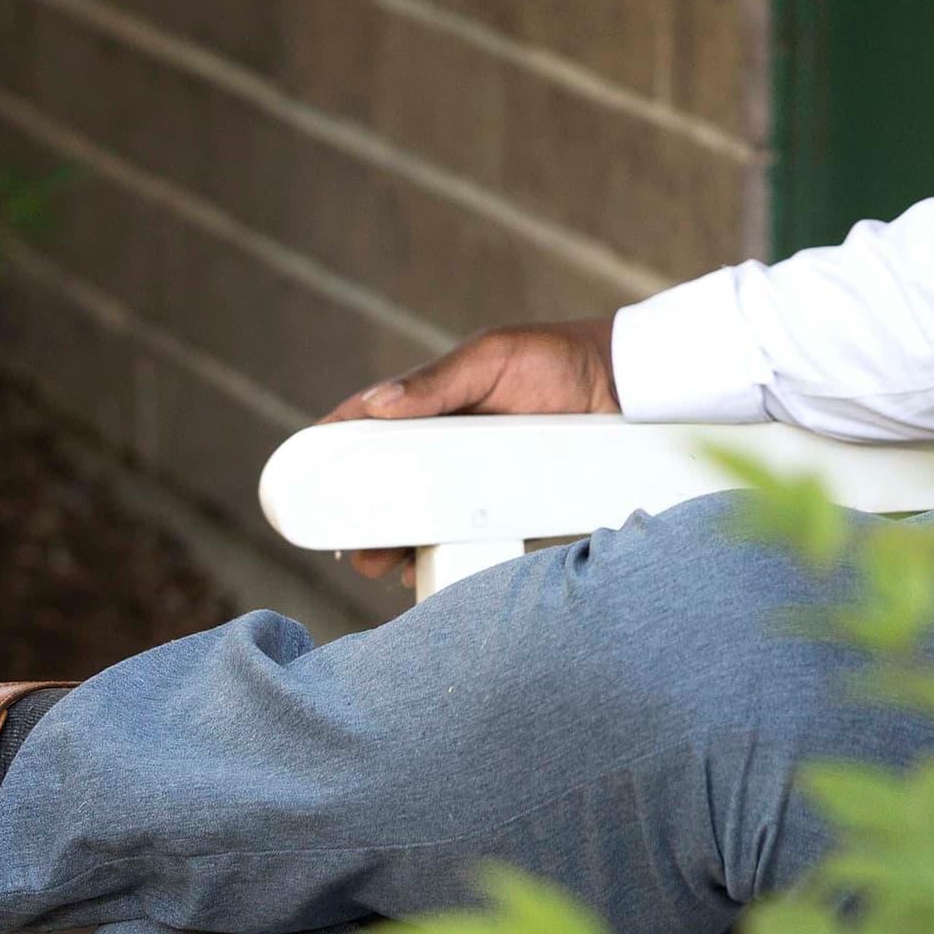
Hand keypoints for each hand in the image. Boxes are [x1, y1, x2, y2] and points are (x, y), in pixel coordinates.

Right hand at [317, 318, 620, 579]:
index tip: (300, 491)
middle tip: (353, 551)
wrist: (632, 386)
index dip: (328, 459)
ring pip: (420, 518)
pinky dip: (444, 556)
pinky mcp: (510, 505)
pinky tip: (431, 573)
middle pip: (384, 488)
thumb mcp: (492, 360)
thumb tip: (374, 407)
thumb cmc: (558, 359)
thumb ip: (438, 383)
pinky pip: (468, 536)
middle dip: (358, 521)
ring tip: (388, 568)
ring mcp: (477, 477)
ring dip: (396, 545)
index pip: (364, 431)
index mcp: (431, 403)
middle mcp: (446, 443)